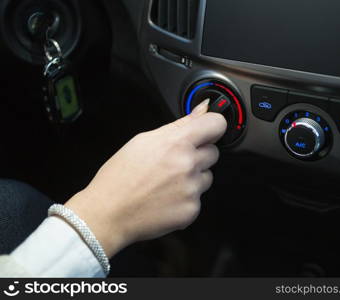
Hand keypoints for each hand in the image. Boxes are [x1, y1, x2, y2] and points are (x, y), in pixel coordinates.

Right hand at [65, 100, 226, 257]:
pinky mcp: (192, 210)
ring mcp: (191, 189)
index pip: (217, 124)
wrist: (108, 213)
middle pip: (213, 152)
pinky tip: (166, 197)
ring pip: (207, 176)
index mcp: (176, 143)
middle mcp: (188, 165)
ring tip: (167, 183)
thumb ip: (179, 125)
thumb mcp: (144, 141)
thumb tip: (202, 109)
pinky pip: (199, 197)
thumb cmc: (120, 177)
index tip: (207, 131)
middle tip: (173, 163)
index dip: (212, 126)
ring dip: (193, 177)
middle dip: (198, 154)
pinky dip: (186, 198)